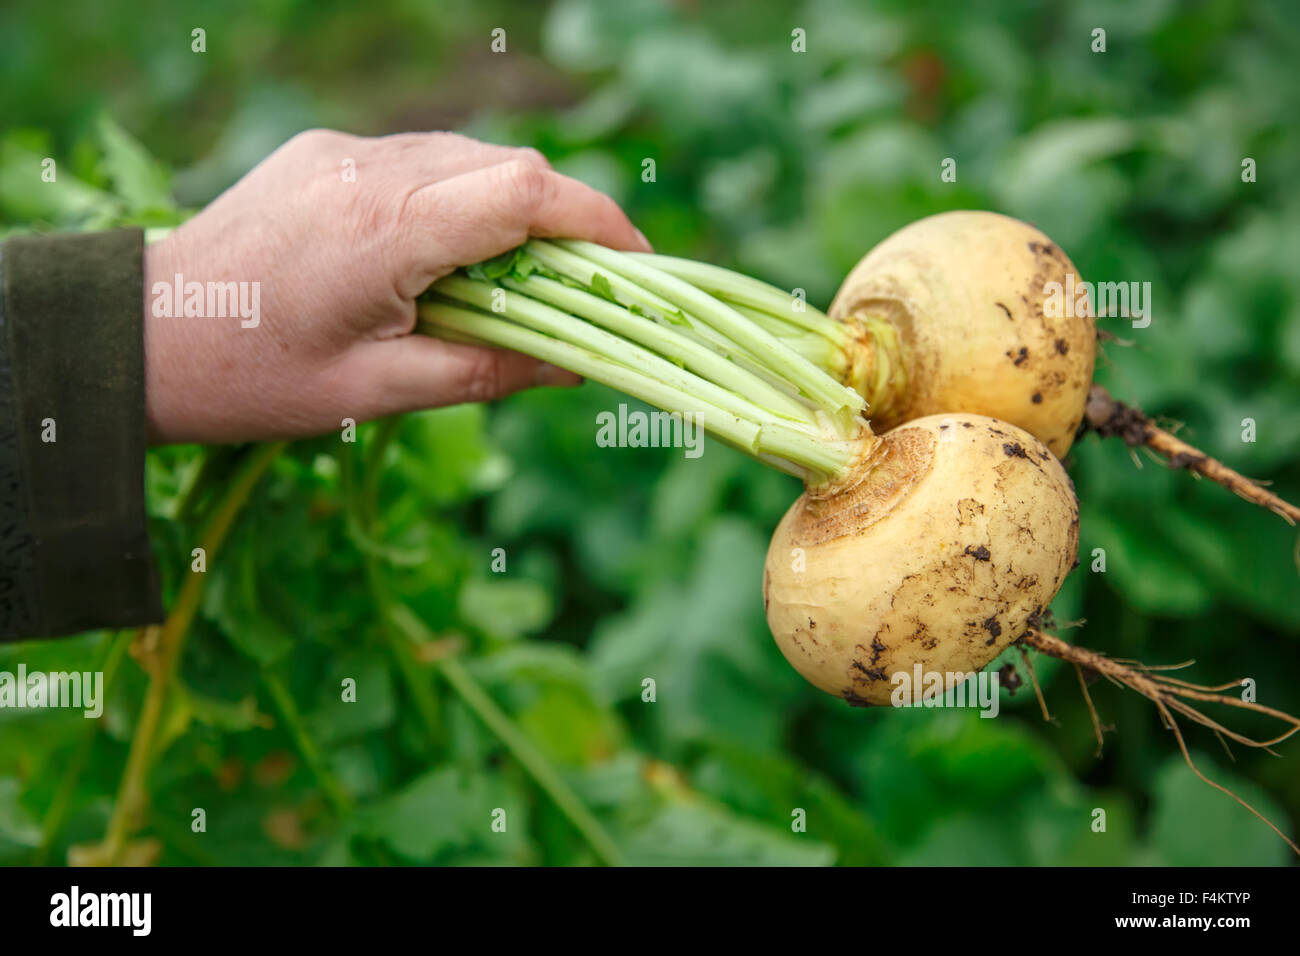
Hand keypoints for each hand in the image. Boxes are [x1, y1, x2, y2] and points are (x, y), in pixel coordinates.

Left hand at [143, 129, 648, 442]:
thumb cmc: (254, 377)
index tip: (635, 264)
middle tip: (579, 290)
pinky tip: (445, 257)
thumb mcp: (377, 393)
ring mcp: (343, 151)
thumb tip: (578, 362)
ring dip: (510, 212)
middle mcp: (368, 169)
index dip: (596, 221)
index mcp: (384, 231)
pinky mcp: (326, 151)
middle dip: (561, 224)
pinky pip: (423, 161)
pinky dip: (460, 202)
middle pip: (507, 168)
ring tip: (510, 283)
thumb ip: (487, 370)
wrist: (143, 336)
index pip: (524, 192)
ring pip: (469, 159)